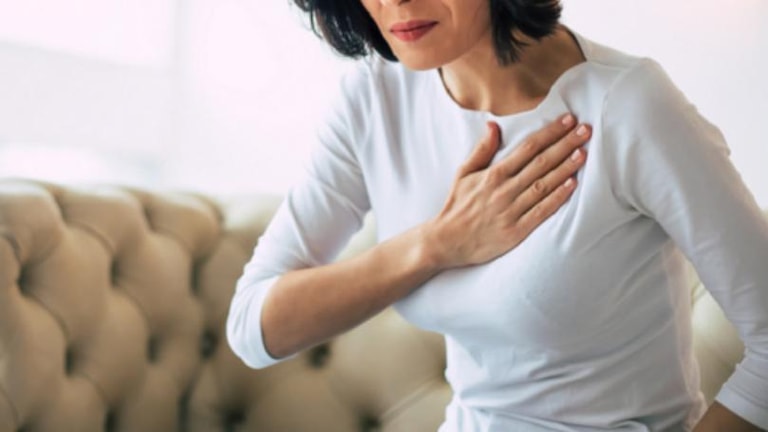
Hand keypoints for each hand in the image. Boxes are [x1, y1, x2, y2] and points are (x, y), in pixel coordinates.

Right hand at [425, 113, 589, 268]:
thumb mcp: (464, 174)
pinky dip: (557, 198)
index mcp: (494, 174)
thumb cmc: (457, 206)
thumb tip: (494, 126)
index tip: (568, 120)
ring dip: (565, 168)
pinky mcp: (516, 231)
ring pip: (543, 185)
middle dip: (565, 145)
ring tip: (583, 153)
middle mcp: (504, 190)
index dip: (550, 133)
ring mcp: (511, 210)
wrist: (447, 241)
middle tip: (585, 131)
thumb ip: (482, 150)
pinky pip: (541, 212)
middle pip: (540, 163)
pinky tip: (572, 186)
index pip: (527, 148)